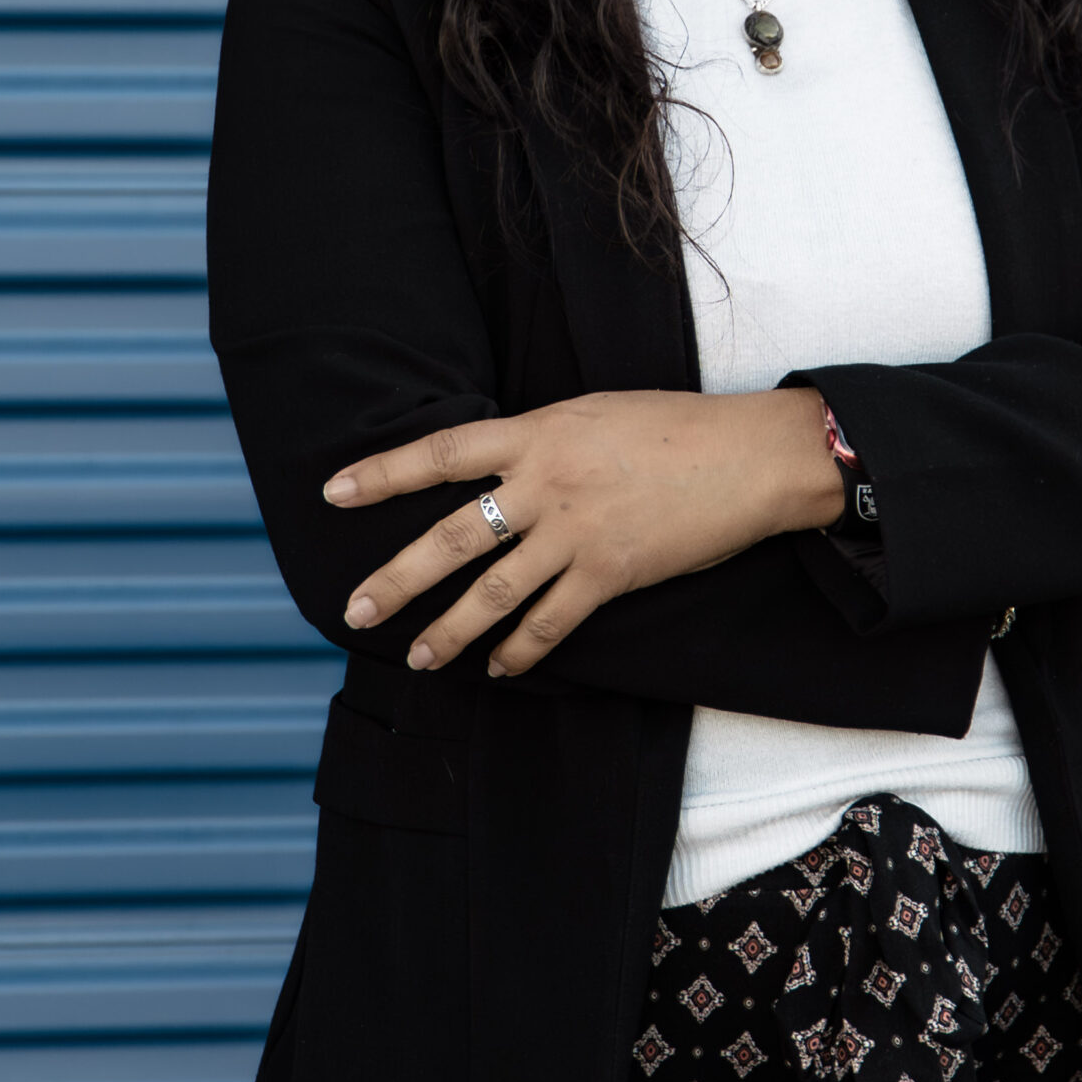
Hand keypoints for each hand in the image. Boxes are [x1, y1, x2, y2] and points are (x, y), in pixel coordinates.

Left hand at [327, 387, 842, 676]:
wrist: (748, 457)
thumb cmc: (676, 426)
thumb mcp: (594, 413)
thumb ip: (541, 439)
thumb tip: (499, 465)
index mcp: (538, 432)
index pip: (442, 452)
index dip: (383, 472)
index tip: (332, 491)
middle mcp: (545, 483)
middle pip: (451, 537)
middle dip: (397, 578)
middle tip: (354, 608)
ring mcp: (576, 532)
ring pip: (492, 593)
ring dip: (449, 631)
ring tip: (418, 657)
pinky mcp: (610, 574)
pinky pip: (550, 623)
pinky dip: (521, 651)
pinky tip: (501, 667)